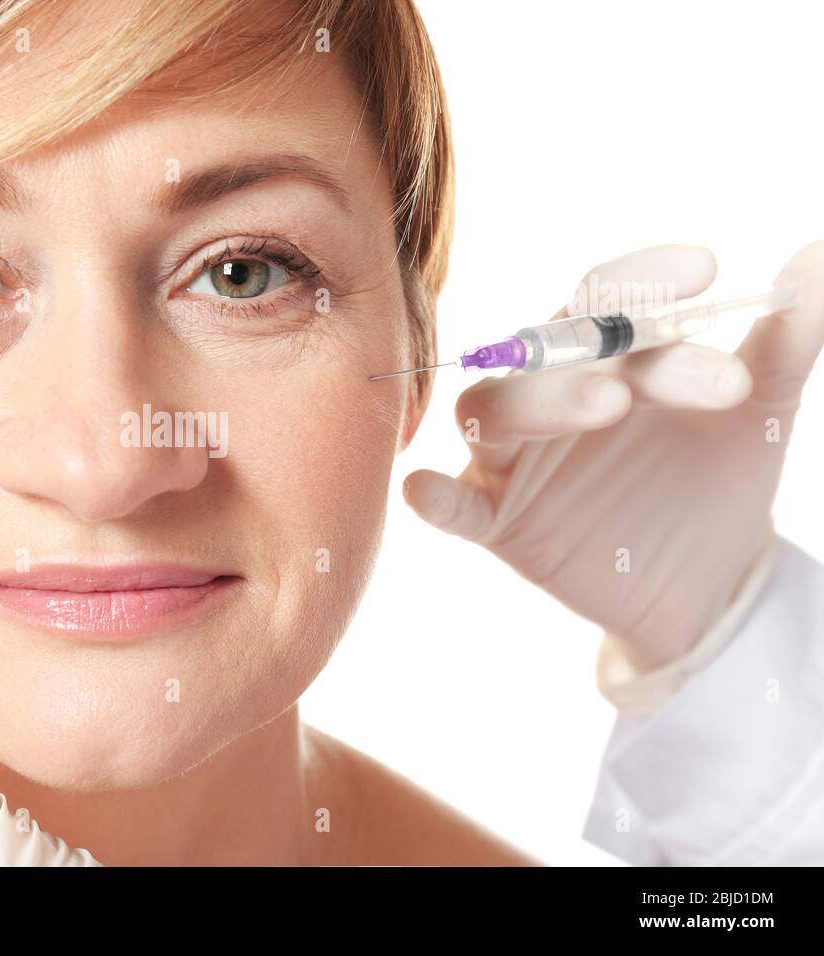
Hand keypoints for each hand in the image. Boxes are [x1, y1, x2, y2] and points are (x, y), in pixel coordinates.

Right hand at [404, 242, 823, 667]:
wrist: (711, 577)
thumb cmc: (719, 474)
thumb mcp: (760, 409)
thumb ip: (783, 341)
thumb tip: (816, 257)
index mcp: (601, 349)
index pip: (603, 296)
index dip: (642, 279)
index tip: (705, 271)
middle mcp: (548, 390)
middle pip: (550, 351)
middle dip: (616, 352)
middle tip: (713, 381)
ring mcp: (517, 455)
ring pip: (495, 412)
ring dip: (541, 402)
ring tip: (608, 406)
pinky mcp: (499, 519)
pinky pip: (457, 505)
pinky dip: (437, 496)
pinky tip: (425, 489)